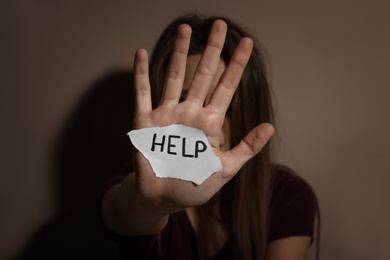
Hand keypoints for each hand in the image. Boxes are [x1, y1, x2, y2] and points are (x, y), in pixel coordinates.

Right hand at [132, 20, 273, 215]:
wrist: (164, 199)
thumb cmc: (194, 186)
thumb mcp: (225, 169)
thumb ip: (245, 148)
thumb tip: (270, 126)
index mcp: (209, 122)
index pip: (226, 87)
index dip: (237, 65)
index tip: (247, 43)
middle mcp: (189, 112)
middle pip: (203, 74)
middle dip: (212, 50)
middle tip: (220, 25)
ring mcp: (167, 115)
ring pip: (174, 77)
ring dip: (179, 53)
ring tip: (186, 29)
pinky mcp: (145, 121)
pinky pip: (143, 93)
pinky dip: (141, 74)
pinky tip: (142, 52)